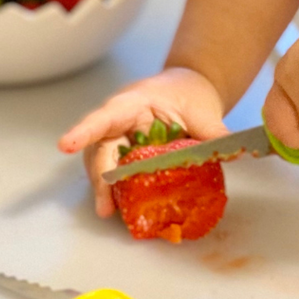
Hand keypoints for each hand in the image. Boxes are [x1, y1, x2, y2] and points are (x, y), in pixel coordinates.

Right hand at [57, 67, 227, 216]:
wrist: (188, 88)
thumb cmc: (190, 93)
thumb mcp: (204, 111)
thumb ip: (214, 133)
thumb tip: (232, 152)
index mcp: (134, 102)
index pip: (105, 115)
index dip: (84, 130)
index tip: (65, 145)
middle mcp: (119, 120)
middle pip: (99, 147)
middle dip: (99, 177)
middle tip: (104, 206)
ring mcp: (118, 136)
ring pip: (102, 162)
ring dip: (104, 186)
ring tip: (110, 211)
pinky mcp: (123, 152)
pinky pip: (115, 170)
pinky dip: (117, 188)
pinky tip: (123, 207)